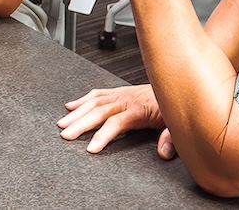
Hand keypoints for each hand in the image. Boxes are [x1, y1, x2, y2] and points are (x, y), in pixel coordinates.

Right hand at [57, 84, 176, 158]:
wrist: (175, 86)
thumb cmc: (172, 107)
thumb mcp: (176, 124)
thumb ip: (170, 138)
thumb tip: (163, 152)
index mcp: (139, 109)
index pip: (116, 123)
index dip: (103, 135)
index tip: (91, 147)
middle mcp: (127, 99)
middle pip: (99, 111)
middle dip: (80, 123)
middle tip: (65, 134)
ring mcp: (121, 94)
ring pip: (94, 101)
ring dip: (77, 112)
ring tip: (62, 123)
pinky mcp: (119, 91)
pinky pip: (98, 93)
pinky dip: (83, 99)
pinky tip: (71, 105)